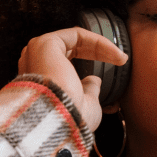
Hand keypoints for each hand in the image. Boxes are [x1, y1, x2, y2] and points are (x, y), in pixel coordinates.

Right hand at [0, 28, 126, 133]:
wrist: (60, 121)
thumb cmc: (71, 120)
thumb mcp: (87, 106)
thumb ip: (88, 91)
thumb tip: (93, 80)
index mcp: (41, 82)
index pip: (66, 63)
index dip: (92, 62)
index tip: (116, 68)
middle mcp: (35, 66)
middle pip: (71, 49)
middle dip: (98, 52)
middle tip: (121, 59)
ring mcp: (38, 54)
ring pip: (74, 41)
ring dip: (100, 46)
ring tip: (120, 56)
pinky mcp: (45, 44)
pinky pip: (76, 35)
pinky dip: (97, 41)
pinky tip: (113, 52)